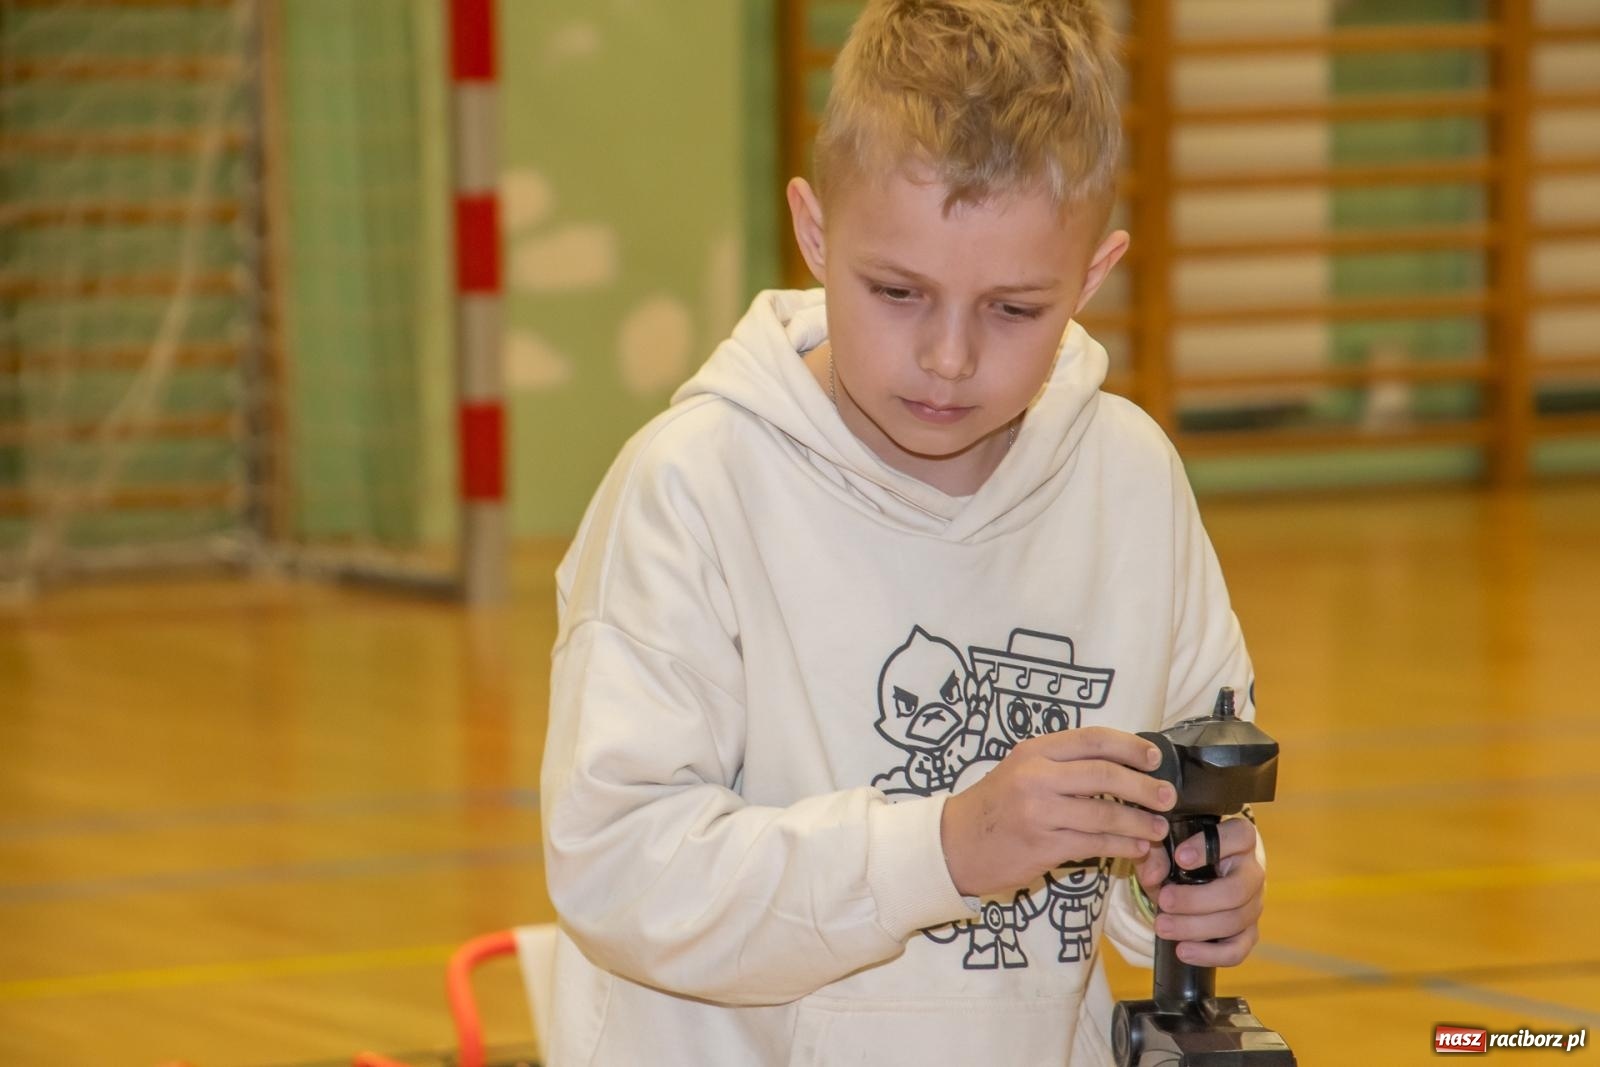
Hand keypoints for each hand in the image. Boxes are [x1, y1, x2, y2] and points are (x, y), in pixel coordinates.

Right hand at [940, 727, 1175, 897]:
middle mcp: (1036, 777)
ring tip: (1156, 828)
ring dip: (1138, 822)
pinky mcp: (1043, 846)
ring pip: (1104, 815)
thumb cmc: (993, 807)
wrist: (954, 844)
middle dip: (1143, 786)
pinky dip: (1121, 846)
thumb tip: (1120, 768)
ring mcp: (1038, 813)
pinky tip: (1136, 848)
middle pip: (1104, 775)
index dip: (1129, 746)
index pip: (1092, 740)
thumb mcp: (1020, 770)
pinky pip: (1094, 845)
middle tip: (1167, 796)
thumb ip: (1062, 766)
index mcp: (1034, 752)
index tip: (1153, 757)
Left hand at [1135, 816, 1263, 966]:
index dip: (1209, 848)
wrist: (1193, 875)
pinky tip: (1183, 951)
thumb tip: (1154, 876)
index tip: (1179, 858)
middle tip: (1163, 901)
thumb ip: (1155, 854)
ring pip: (1235, 921)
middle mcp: (1253, 871)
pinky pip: (1238, 950)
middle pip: (1237, 890)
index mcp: (1240, 838)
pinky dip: (1210, 954)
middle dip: (1196, 900)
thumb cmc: (1182, 854)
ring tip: (1162, 927)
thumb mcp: (1164, 846)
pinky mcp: (1248, 932)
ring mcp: (1254, 904)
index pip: (1239, 836)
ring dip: (1195, 928)